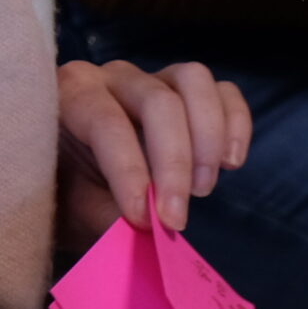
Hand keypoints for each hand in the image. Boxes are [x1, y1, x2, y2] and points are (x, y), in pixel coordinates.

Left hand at [57, 60, 251, 250]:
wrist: (85, 185)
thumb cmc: (77, 195)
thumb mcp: (79, 210)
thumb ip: (107, 214)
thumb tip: (146, 231)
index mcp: (71, 96)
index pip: (107, 122)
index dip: (130, 172)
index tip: (146, 220)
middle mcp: (112, 77)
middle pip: (158, 101)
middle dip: (175, 163)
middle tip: (177, 216)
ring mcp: (156, 77)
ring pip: (194, 81)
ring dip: (208, 138)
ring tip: (203, 188)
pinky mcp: (192, 90)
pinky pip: (225, 92)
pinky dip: (236, 126)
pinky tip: (230, 164)